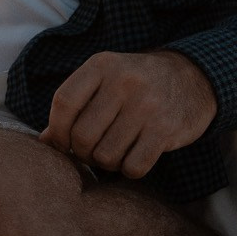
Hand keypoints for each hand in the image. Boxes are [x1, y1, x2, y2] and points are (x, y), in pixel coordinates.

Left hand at [40, 49, 217, 177]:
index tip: (60, 143)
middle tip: (89, 153)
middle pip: (82, 134)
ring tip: (111, 154)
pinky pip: (134, 166)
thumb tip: (44, 141)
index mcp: (101, 65)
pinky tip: (131, 159)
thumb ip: (74, 104)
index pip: (63, 102)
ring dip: (104, 163)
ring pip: (106, 154)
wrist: (192, 78)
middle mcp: (123, 82)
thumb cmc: (135, 83)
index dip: (56, 129)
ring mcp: (147, 106)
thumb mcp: (103, 80)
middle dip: (81, 152)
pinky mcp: (167, 129)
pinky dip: (128, 170)